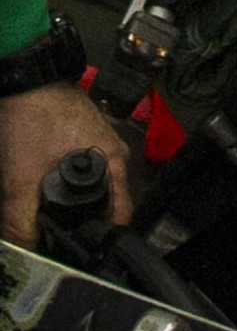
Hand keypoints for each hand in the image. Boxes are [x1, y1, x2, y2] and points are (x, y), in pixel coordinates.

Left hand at [0, 82, 130, 247]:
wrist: (26, 78)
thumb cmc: (34, 118)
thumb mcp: (21, 177)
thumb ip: (21, 220)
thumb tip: (26, 250)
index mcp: (113, 162)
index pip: (120, 213)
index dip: (102, 237)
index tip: (83, 252)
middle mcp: (113, 151)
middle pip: (104, 199)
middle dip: (82, 220)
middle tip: (56, 235)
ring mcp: (100, 139)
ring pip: (91, 182)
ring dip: (72, 199)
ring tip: (45, 211)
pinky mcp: (84, 133)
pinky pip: (82, 166)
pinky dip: (65, 179)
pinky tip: (42, 182)